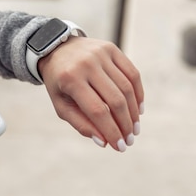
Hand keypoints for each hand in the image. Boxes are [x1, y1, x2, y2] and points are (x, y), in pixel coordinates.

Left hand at [38, 37, 143, 151]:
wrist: (56, 49)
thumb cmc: (59, 83)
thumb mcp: (61, 105)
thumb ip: (81, 124)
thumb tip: (104, 142)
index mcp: (70, 79)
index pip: (97, 111)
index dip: (111, 131)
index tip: (119, 147)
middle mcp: (87, 64)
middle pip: (115, 100)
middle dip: (125, 124)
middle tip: (130, 140)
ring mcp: (101, 54)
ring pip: (126, 87)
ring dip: (133, 112)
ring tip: (135, 129)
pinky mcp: (112, 49)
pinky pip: (132, 73)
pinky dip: (138, 93)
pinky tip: (138, 110)